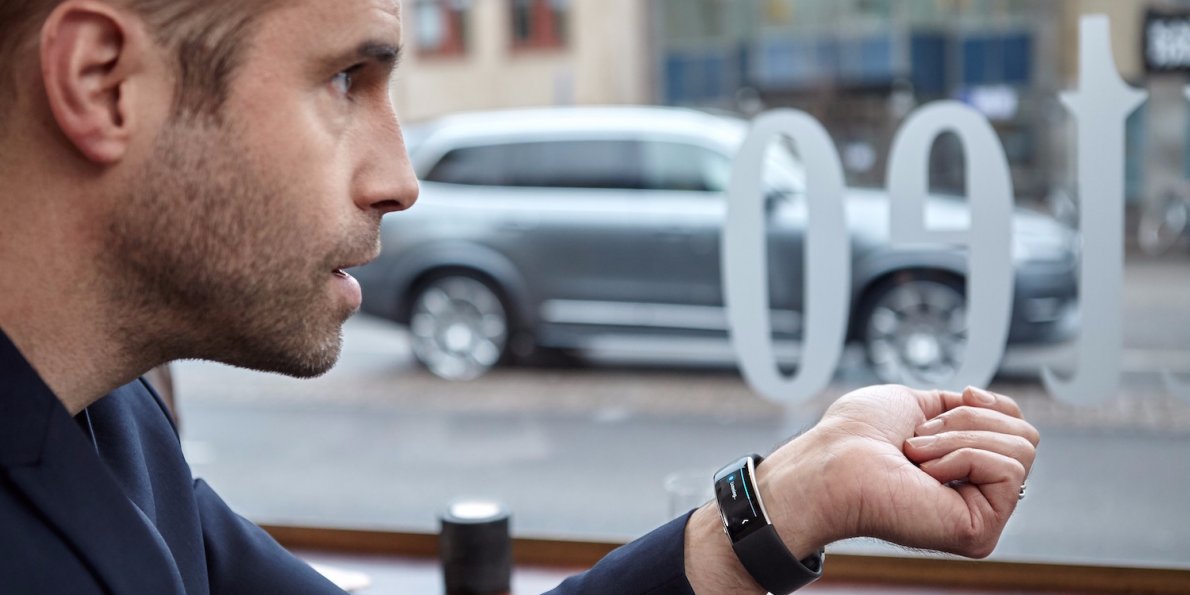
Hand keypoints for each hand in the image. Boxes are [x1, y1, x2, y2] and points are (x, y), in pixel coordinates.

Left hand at [685, 385, 1038, 593]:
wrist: (833, 462)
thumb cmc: (857, 434)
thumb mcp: (914, 404)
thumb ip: (955, 408)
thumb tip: (982, 401)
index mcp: (963, 467)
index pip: (1019, 429)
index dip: (995, 405)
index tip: (963, 394)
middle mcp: (977, 494)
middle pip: (1027, 436)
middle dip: (972, 420)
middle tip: (921, 436)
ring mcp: (982, 516)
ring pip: (1020, 450)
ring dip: (960, 437)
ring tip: (916, 454)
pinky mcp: (981, 531)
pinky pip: (1008, 471)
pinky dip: (962, 456)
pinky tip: (926, 472)